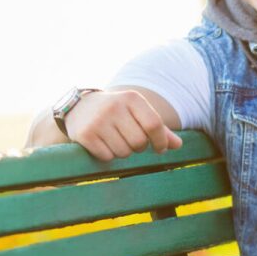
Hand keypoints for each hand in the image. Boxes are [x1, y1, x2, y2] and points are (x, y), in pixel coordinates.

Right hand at [64, 90, 181, 160]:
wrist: (78, 107)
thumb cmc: (117, 113)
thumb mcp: (137, 113)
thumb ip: (158, 128)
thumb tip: (178, 145)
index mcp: (132, 98)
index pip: (154, 124)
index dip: (161, 141)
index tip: (159, 149)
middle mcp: (114, 107)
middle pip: (139, 142)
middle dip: (138, 147)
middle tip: (130, 140)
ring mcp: (98, 120)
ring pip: (123, 152)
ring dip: (123, 152)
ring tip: (115, 140)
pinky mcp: (85, 134)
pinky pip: (107, 157)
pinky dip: (108, 156)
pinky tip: (102, 144)